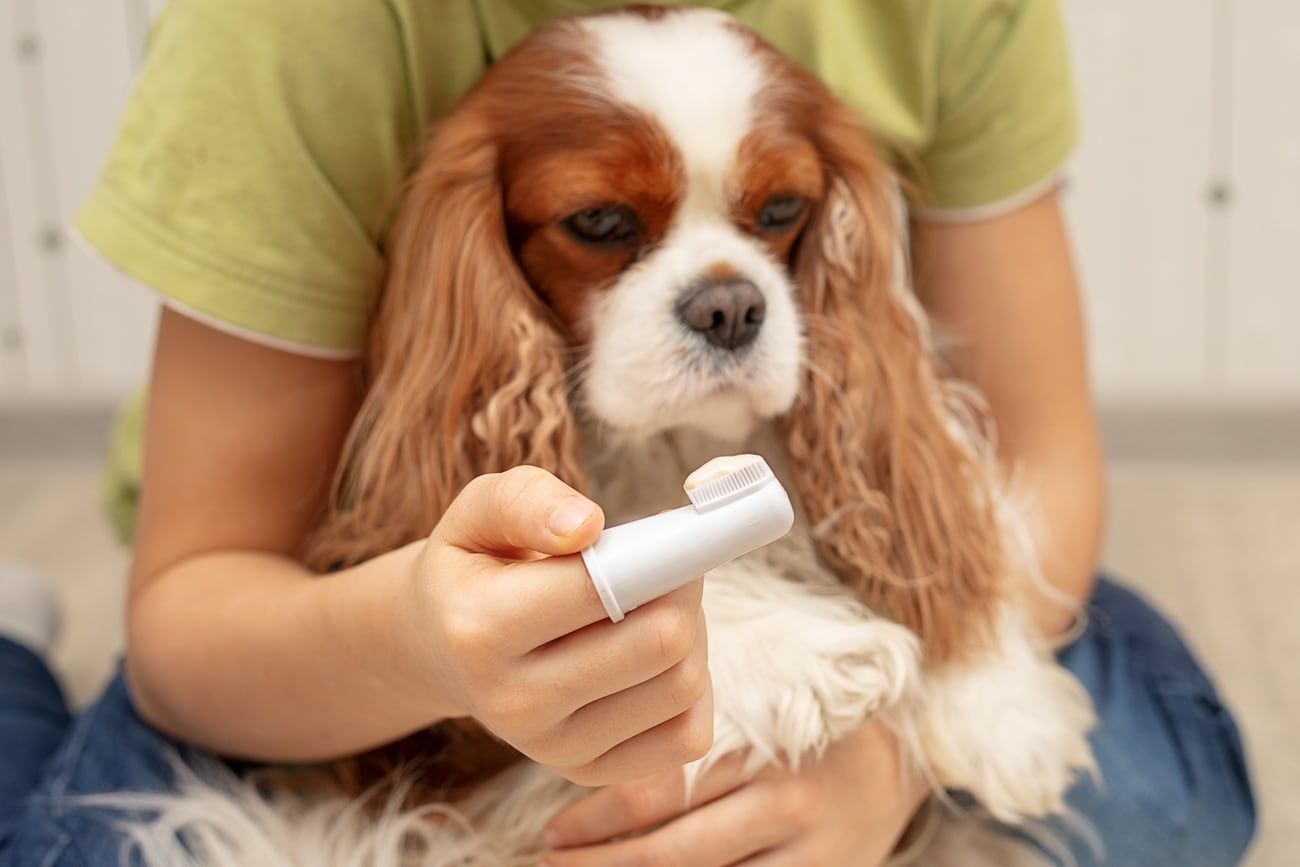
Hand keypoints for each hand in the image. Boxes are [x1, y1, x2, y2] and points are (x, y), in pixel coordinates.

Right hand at [411, 465, 713, 786]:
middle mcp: (515, 702)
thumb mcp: (476, 514)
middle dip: (682, 589)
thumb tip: (586, 526)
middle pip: (661, 642)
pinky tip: (657, 658)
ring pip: (683, 686)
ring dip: (692, 636)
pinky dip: (693, 690)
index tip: (667, 530)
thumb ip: (526, 501)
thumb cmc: (473, 568)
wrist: (440, 651)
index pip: (603, 589)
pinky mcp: (590, 771)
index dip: (655, 552)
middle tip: (668, 564)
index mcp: (481, 628)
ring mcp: (554, 748)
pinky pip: (687, 736)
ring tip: (657, 607)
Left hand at [541, 719, 927, 865]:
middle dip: (600, 865)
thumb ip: (690, 738)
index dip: (597, 819)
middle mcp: (783, 805)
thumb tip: (596, 753)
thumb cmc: (800, 733)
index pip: (661, 792)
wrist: (893, 765)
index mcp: (759, 750)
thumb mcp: (752, 715)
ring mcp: (805, 855)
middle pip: (670, 853)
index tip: (554, 832)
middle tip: (552, 864)